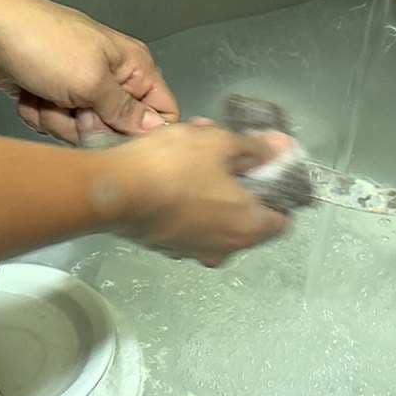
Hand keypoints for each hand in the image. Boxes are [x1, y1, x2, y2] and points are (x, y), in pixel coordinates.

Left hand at [0, 0, 178, 142]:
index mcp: (133, 68)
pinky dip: (40, 115)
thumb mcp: (92, 81)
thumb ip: (126, 112)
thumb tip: (154, 130)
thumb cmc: (40, 39)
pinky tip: (31, 94)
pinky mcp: (54, 98)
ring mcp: (81, 90)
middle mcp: (111, 80)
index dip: (144, 131)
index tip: (118, 132)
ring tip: (46, 94)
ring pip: (84, 133)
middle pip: (119, 130)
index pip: (162, 112)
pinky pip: (57, 126)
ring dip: (60, 121)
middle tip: (75, 108)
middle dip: (91, 127)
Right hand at [102, 120, 291, 265]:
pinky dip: (190, 199)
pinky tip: (173, 170)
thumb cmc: (175, 166)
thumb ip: (255, 148)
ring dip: (212, 184)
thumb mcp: (220, 143)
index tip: (266, 169)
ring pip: (216, 215)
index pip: (283, 219)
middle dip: (240, 178)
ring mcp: (195, 252)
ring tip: (194, 147)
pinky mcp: (168, 247)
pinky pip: (191, 221)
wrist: (112, 192)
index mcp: (250, 228)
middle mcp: (227, 249)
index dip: (280, 191)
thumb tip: (282, 150)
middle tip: (224, 147)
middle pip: (247, 214)